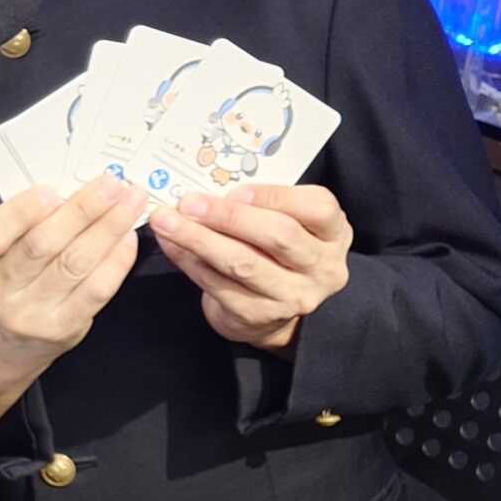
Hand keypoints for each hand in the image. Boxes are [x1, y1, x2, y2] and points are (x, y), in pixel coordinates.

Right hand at [0, 176, 144, 425]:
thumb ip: (17, 223)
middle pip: (41, 245)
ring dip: (108, 228)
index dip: (20, 212)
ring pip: (74, 263)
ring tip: (130, 202)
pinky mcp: (60, 329)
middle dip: (82, 209)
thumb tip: (70, 189)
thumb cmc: (0, 278)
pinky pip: (95, 289)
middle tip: (111, 184)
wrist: (4, 340)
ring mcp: (27, 316)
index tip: (51, 190)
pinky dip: (116, 260)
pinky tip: (127, 237)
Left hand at [150, 182, 351, 353]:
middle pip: (278, 236)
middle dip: (228, 216)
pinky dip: (188, 261)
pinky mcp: (258, 316)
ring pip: (242, 263)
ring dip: (198, 238)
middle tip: (189, 202)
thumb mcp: (289, 221)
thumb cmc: (276, 251)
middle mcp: (322, 268)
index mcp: (334, 234)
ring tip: (166, 221)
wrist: (273, 310)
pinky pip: (217, 284)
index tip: (235, 189)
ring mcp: (293, 296)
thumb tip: (210, 184)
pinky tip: (170, 244)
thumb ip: (266, 204)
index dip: (276, 196)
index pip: (318, 208)